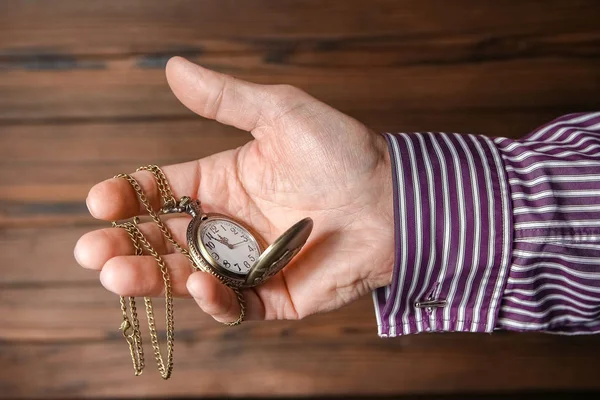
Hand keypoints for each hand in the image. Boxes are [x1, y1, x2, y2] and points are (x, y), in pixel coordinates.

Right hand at [74, 57, 393, 323]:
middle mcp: (229, 224)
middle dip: (124, 245)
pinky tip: (197, 284)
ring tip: (116, 274)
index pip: (161, 191)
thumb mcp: (280, 113)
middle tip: (90, 250)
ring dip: (151, 277)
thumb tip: (172, 67)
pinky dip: (213, 299)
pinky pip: (236, 304)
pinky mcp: (274, 294)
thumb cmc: (342, 152)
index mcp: (222, 181)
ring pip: (188, 275)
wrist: (395, 198)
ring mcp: (248, 262)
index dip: (129, 196)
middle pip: (164, 238)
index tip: (100, 199)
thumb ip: (226, 99)